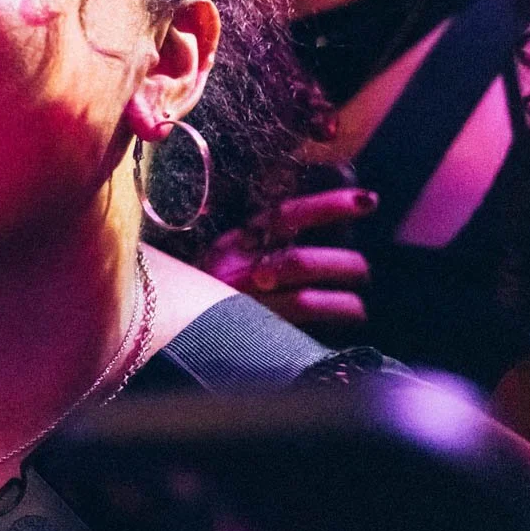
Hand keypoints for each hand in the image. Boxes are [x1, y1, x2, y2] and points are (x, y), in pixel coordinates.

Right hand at [198, 187, 375, 328]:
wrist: (162, 328)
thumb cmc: (206, 291)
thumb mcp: (227, 260)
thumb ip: (261, 246)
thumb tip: (317, 235)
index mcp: (232, 244)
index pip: (283, 216)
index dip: (328, 206)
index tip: (367, 200)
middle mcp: (235, 270)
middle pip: (298, 261)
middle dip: (342, 264)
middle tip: (362, 270)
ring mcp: (243, 303)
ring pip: (304, 297)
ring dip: (340, 299)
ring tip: (358, 303)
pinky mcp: (250, 329)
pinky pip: (302, 320)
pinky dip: (335, 312)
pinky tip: (351, 314)